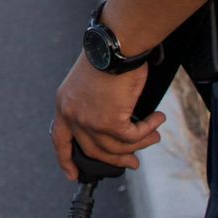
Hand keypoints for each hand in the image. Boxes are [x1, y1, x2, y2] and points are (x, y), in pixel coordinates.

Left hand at [51, 54, 163, 180]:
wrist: (116, 43)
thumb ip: (94, 106)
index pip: (59, 139)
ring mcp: (89, 121)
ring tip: (154, 135)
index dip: (65, 159)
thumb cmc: (108, 54)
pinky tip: (157, 120)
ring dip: (140, 144)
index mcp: (63, 103)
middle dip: (115, 160)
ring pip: (117, 147)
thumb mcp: (90, 83)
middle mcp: (72, 115)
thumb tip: (117, 128)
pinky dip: (148, 130)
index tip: (72, 174)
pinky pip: (133, 136)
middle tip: (132, 163)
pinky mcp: (110, 122)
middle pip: (93, 150)